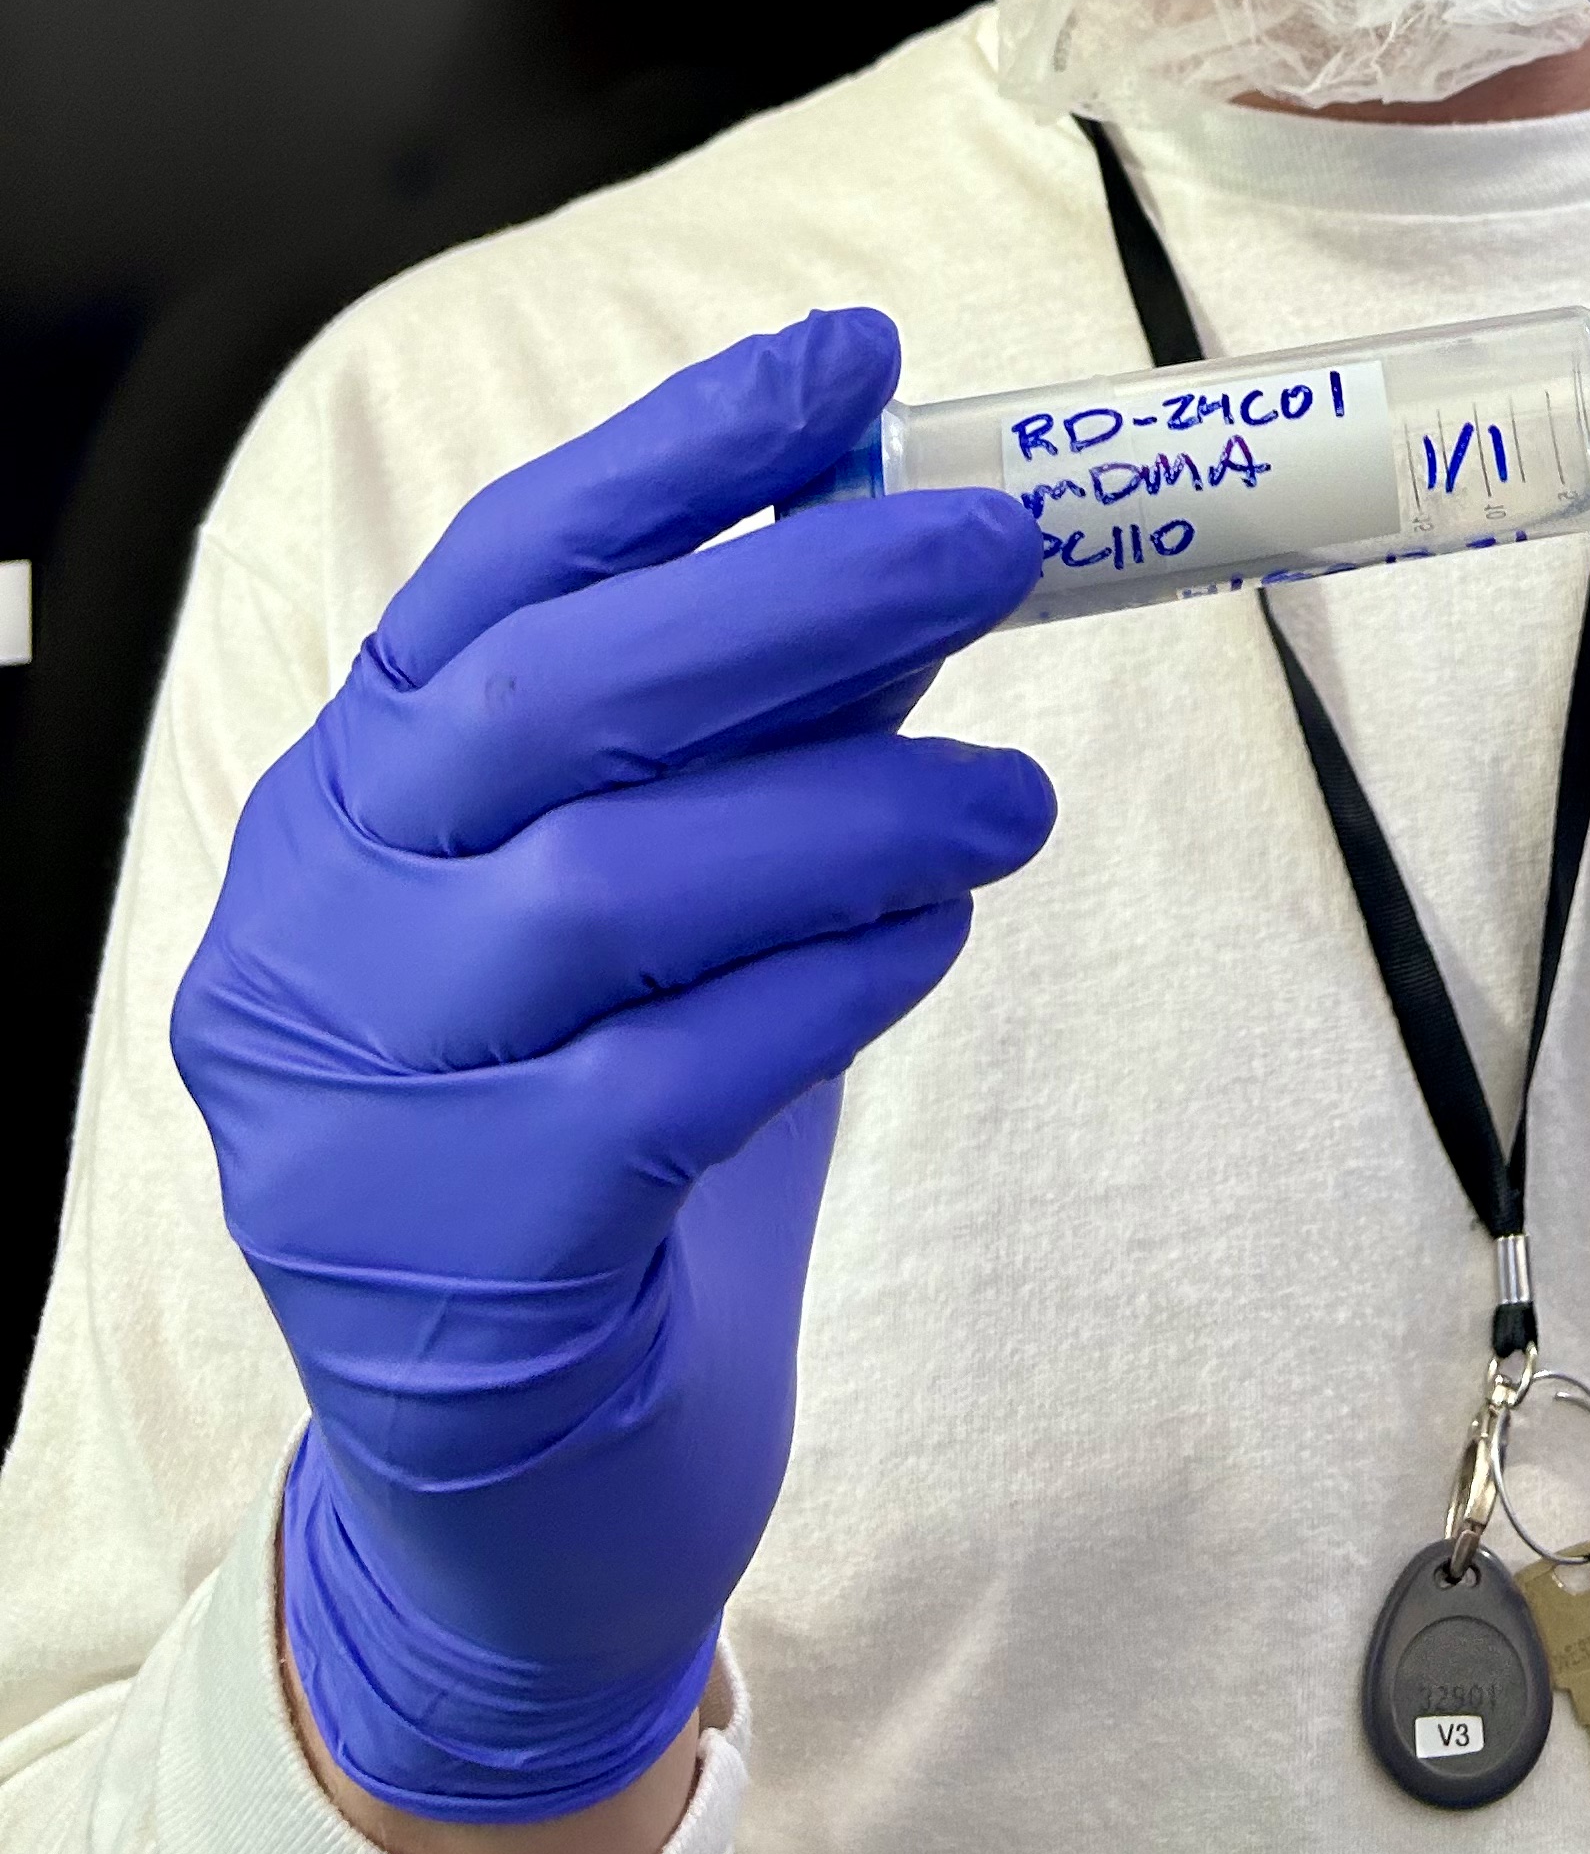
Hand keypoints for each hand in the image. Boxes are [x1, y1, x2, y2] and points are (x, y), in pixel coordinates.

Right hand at [172, 310, 1052, 1821]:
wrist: (526, 1492)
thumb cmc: (609, 1133)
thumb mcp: (661, 896)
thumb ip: (749, 730)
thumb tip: (912, 530)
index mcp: (347, 799)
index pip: (492, 572)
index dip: (674, 455)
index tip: (850, 361)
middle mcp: (312, 928)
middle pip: (548, 699)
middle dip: (793, 597)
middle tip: (998, 547)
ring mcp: (359, 1104)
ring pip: (619, 885)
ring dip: (857, 810)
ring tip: (1013, 805)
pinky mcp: (459, 1264)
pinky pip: (677, 1076)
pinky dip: (831, 984)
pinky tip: (921, 943)